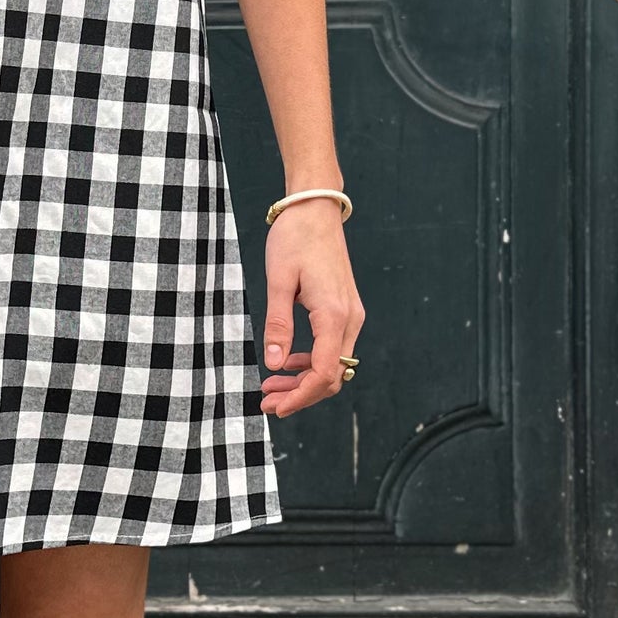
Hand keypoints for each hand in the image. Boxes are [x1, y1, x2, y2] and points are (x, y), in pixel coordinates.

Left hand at [259, 206, 364, 418]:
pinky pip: (333, 348)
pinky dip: (312, 363)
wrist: (316, 209)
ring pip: (334, 365)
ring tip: (271, 388)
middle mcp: (349, 319)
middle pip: (332, 376)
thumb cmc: (294, 238)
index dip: (299, 397)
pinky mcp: (345, 309)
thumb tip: (274, 364)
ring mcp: (350, 314)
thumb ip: (278, 324)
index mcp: (333, 315)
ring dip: (305, 381)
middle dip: (301, 395)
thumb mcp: (278, 281)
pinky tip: (288, 363)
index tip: (275, 408)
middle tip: (267, 404)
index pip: (323, 373)